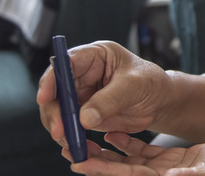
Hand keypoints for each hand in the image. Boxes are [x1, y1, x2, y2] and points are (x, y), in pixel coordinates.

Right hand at [37, 41, 170, 145]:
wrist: (160, 102)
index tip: (44, 98)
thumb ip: (110, 100)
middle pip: (55, 91)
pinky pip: (69, 126)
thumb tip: (84, 118)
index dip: (52, 79)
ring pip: (58, 111)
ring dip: (61, 128)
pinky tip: (80, 148)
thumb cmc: (151, 83)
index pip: (65, 63)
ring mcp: (81, 94)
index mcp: (95, 56)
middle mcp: (82, 73)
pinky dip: (71, 138)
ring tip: (73, 144)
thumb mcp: (134, 86)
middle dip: (54, 112)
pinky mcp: (83, 113)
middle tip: (60, 132)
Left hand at [70, 133, 204, 175]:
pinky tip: (114, 130)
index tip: (79, 161)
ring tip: (84, 137)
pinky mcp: (170, 161)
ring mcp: (163, 170)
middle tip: (69, 147)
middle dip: (95, 159)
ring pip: (127, 160)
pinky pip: (142, 152)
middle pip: (119, 169)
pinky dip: (126, 142)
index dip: (103, 170)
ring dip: (105, 150)